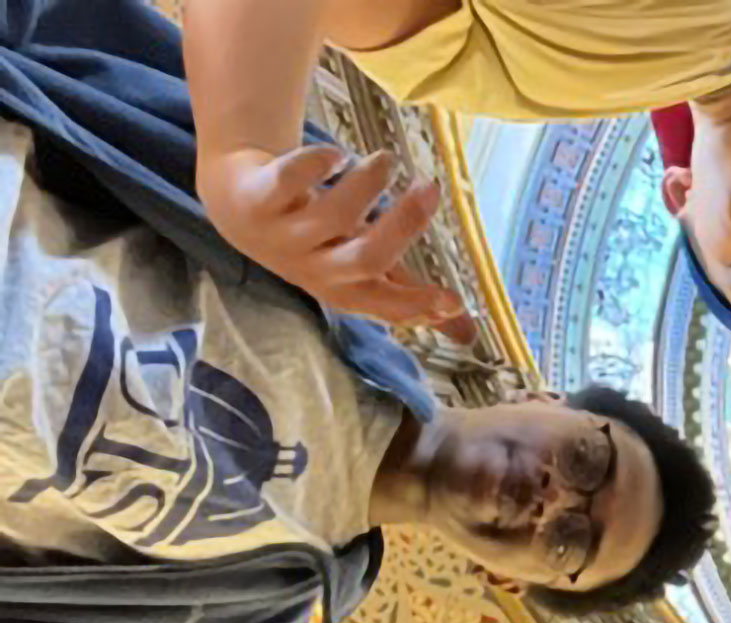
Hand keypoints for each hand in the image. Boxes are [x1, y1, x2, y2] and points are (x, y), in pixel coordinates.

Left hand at [197, 145, 468, 329]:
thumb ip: (408, 292)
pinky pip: (288, 182)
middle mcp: (312, 267)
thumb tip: (468, 333)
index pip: (384, 306)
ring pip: (333, 215)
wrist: (238, 204)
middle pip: (364, 258)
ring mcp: (282, 234)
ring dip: (369, 182)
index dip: (417, 305)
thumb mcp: (359, 269)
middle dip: (404, 224)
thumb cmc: (314, 238)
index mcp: (341, 288)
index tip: (453, 299)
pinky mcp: (258, 198)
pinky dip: (317, 164)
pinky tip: (335, 156)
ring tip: (386, 160)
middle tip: (431, 187)